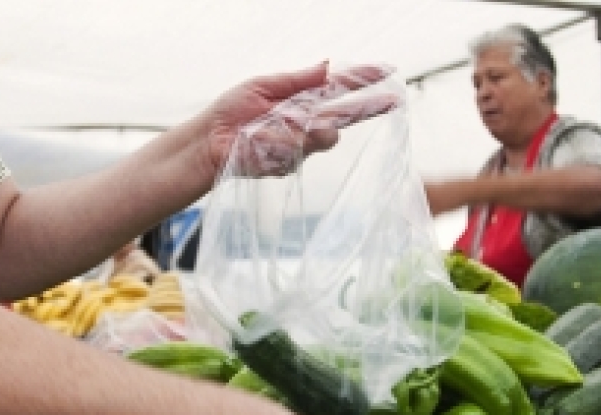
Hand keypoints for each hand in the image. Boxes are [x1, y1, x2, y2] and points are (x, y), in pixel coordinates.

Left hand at [202, 62, 398, 177]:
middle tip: (390, 102)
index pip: (341, 87)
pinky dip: (276, 144)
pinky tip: (257, 144)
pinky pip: (296, 151)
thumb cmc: (232, 111)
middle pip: (348, 116)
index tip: (387, 72)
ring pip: (324, 137)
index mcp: (304, 99)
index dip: (364, 79)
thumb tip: (327, 66)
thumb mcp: (263, 85)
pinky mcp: (291, 164)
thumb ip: (297, 80)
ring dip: (304, 131)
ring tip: (270, 129)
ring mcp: (302, 145)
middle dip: (369, 108)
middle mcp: (308, 122)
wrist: (210, 142)